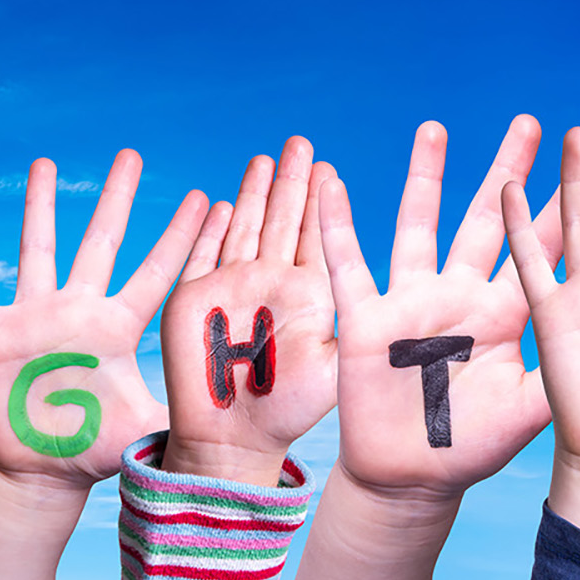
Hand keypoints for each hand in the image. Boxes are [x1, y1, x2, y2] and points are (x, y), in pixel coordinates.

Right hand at [0, 151, 201, 488]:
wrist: (40, 468)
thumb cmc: (93, 447)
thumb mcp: (140, 430)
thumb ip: (175, 419)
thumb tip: (223, 422)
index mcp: (117, 328)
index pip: (156, 275)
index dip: (182, 240)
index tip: (209, 200)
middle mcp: (78, 310)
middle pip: (101, 243)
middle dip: (116, 199)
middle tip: (131, 155)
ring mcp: (34, 317)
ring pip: (37, 250)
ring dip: (38, 208)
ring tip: (43, 163)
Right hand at [156, 137, 338, 484]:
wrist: (233, 438)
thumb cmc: (288, 410)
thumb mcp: (335, 365)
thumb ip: (351, 326)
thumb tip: (387, 297)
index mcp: (306, 294)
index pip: (314, 234)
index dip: (318, 198)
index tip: (327, 163)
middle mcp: (269, 284)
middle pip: (279, 219)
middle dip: (289, 181)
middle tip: (300, 142)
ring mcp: (230, 289)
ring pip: (242, 227)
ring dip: (251, 193)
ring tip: (263, 157)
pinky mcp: (192, 300)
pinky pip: (200, 253)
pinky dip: (205, 228)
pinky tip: (212, 201)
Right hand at [317, 116, 572, 495]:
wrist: (410, 478)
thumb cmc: (470, 449)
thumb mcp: (526, 412)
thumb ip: (557, 377)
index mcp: (502, 317)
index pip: (534, 252)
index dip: (556, 212)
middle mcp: (459, 297)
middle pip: (485, 221)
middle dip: (507, 172)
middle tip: (530, 123)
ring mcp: (411, 303)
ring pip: (418, 225)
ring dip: (426, 177)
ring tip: (435, 128)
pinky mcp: (365, 320)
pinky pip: (347, 264)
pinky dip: (337, 225)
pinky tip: (332, 183)